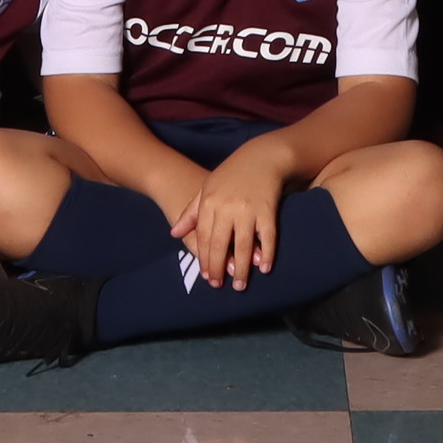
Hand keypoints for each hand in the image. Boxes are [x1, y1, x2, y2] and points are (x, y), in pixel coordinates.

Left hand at [180, 156, 285, 286]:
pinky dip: (267, 253)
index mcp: (209, 202)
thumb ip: (191, 213)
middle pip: (220, 244)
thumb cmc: (231, 175)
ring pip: (243, 245)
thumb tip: (174, 234)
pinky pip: (268, 236)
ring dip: (241, 267)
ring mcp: (248, 209)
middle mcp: (227, 207)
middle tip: (218, 285)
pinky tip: (264, 268)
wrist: (261, 157)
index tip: (206, 276)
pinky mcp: (267, 209)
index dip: (204, 258)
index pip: (203, 237)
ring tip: (239, 285)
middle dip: (217, 267)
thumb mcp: (207, 189)